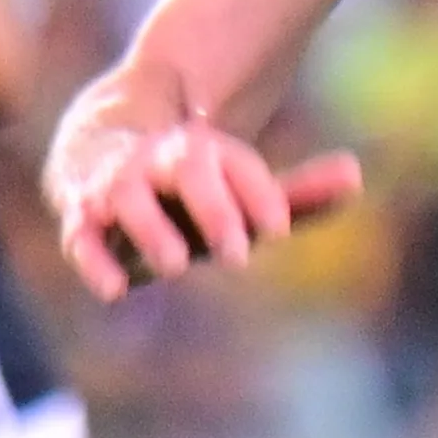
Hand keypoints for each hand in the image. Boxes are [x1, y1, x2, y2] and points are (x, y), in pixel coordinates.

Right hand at [51, 80, 361, 298]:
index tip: (279, 229)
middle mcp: (162, 163)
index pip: (238, 166)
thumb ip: (297, 193)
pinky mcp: (83, 216)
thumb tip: (356, 174)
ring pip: (129, 198)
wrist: (100, 145)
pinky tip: (115, 292)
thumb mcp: (241, 191)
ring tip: (176, 266)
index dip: (259, 195)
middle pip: (187, 171)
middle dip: (214, 208)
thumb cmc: (190, 187)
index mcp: (207, 154)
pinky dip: (94, 260)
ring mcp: (119, 187)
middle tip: (239, 254)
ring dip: (151, 231)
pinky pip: (82, 235)